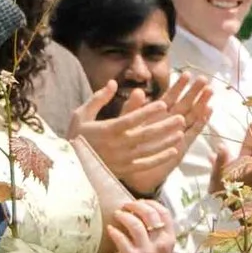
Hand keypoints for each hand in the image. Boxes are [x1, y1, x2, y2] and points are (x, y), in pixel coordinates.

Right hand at [75, 83, 192, 196]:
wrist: (70, 165)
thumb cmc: (76, 136)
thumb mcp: (82, 114)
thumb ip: (99, 98)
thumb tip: (113, 82)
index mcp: (107, 130)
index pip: (132, 119)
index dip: (148, 112)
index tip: (163, 103)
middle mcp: (117, 145)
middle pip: (146, 135)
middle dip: (164, 126)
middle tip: (180, 118)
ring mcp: (122, 159)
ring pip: (149, 150)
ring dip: (166, 141)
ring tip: (181, 132)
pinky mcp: (125, 170)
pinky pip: (146, 165)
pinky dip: (160, 159)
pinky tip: (173, 151)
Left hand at [106, 200, 177, 252]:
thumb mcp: (162, 251)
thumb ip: (158, 234)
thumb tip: (145, 211)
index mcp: (169, 240)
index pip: (165, 214)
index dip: (152, 204)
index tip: (141, 202)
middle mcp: (160, 245)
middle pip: (150, 215)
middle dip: (136, 206)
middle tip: (126, 206)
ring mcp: (146, 252)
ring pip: (135, 224)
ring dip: (124, 215)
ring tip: (118, 214)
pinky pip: (121, 238)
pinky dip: (114, 231)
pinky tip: (110, 228)